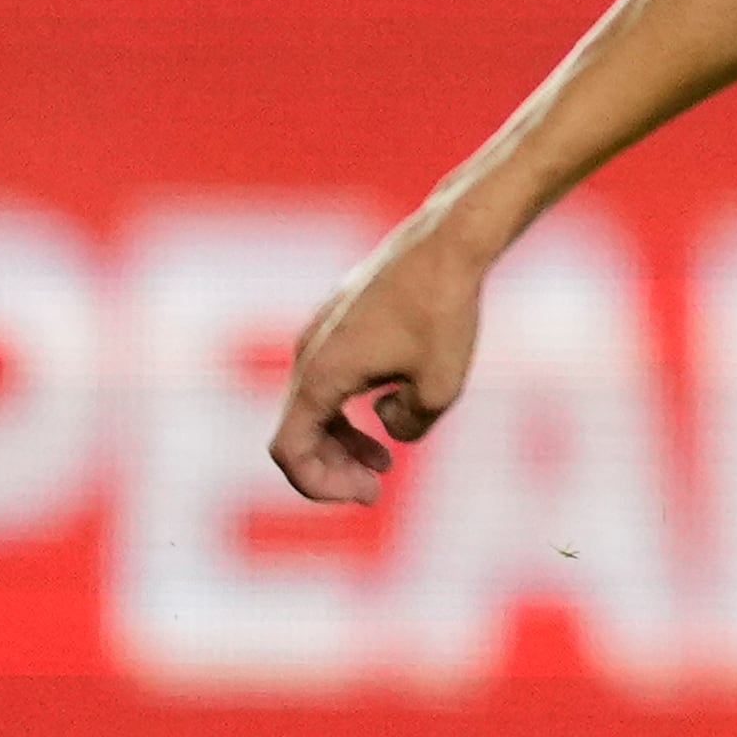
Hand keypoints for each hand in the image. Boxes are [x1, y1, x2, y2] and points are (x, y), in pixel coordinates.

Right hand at [273, 221, 490, 505]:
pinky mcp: (338, 322)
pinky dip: (346, 407)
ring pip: (313, 405)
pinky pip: (327, 378)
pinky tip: (386, 413)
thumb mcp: (440, 387)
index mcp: (320, 375)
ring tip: (384, 463)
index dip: (319, 485)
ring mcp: (319, 335)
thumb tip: (388, 427)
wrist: (448, 242)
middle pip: (298, 432)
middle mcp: (308, 354)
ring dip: (339, 441)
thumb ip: (410, 426)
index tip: (368, 494)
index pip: (289, 451)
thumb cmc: (445, 312)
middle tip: (376, 489)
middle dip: (331, 469)